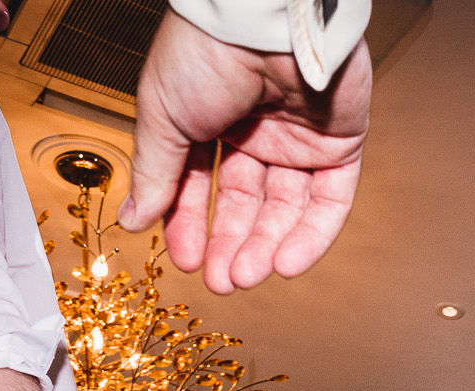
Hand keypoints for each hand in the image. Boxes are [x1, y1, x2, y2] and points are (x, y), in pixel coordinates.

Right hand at [125, 13, 373, 293]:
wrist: (256, 18)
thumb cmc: (205, 50)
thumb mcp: (163, 116)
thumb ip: (155, 174)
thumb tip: (133, 221)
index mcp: (212, 118)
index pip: (203, 185)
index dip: (193, 224)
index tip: (185, 259)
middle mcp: (258, 130)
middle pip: (248, 204)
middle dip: (232, 245)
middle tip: (221, 280)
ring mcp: (301, 138)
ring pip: (287, 209)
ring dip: (266, 247)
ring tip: (244, 276)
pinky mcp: (341, 143)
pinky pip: (330, 202)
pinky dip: (310, 237)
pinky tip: (283, 264)